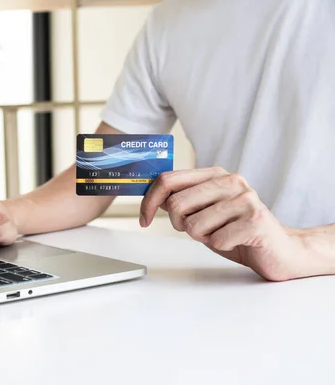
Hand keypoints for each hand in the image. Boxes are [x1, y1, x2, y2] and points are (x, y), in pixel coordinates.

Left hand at [140, 167, 302, 280]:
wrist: (281, 250)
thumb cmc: (238, 231)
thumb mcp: (204, 212)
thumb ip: (182, 201)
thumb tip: (152, 196)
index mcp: (215, 175)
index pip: (168, 179)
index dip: (149, 201)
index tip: (144, 219)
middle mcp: (231, 181)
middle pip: (177, 204)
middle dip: (179, 225)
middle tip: (199, 230)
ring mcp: (245, 199)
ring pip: (194, 225)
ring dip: (203, 237)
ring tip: (222, 234)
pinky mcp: (255, 221)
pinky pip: (215, 241)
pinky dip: (220, 246)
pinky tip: (236, 241)